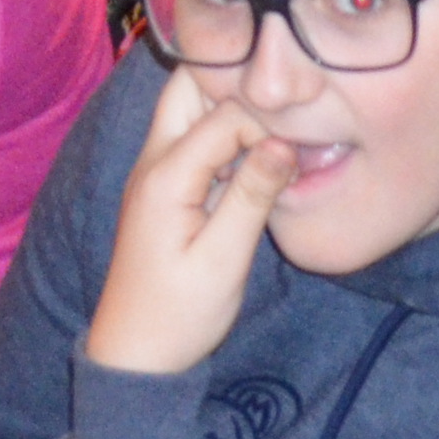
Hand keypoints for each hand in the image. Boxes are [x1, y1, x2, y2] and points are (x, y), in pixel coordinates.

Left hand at [82, 65, 294, 376]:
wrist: (136, 353)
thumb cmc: (180, 313)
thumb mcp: (224, 259)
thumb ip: (252, 196)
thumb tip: (285, 141)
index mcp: (166, 174)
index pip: (222, 114)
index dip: (265, 120)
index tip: (302, 140)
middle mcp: (154, 159)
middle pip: (189, 88)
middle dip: (235, 85)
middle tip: (285, 107)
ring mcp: (156, 170)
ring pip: (190, 109)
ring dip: (230, 109)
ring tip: (280, 126)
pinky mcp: (166, 186)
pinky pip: (194, 139)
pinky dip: (225, 137)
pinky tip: (259, 158)